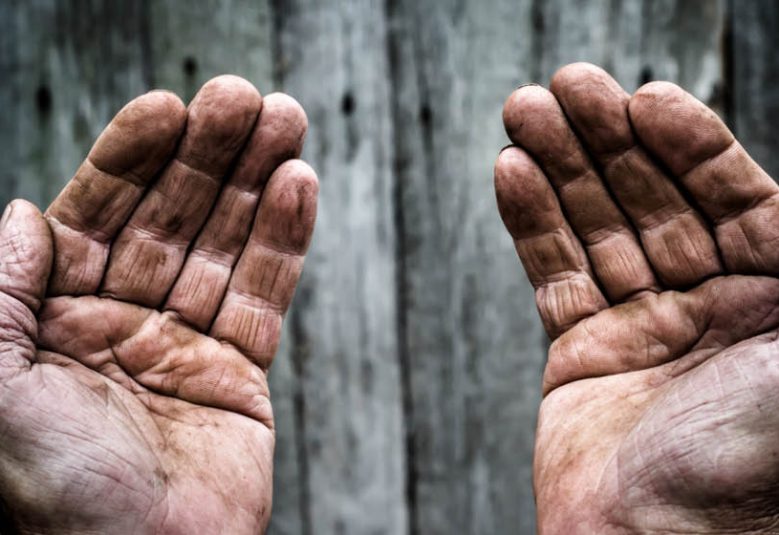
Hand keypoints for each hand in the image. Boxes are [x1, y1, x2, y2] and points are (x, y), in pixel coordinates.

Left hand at [0, 76, 316, 532]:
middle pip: (173, 218)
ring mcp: (184, 345)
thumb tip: (26, 214)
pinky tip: (299, 187)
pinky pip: (266, 295)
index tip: (170, 107)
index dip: (134, 158)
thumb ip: (0, 296)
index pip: (99, 215)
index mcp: (55, 320)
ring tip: (286, 123)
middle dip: (208, 156)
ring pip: (227, 246)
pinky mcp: (239, 374)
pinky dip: (286, 240)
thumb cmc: (53, 502)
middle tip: (244, 99)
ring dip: (256, 182)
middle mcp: (121, 323)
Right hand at [495, 64, 778, 532]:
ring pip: (597, 229)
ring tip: (522, 111)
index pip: (733, 195)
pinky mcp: (584, 355)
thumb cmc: (757, 467)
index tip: (642, 99)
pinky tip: (511, 173)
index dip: (688, 142)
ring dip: (559, 168)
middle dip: (607, 140)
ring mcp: (646, 330)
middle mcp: (715, 308)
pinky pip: (554, 275)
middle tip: (561, 87)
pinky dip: (530, 223)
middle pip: (655, 201)